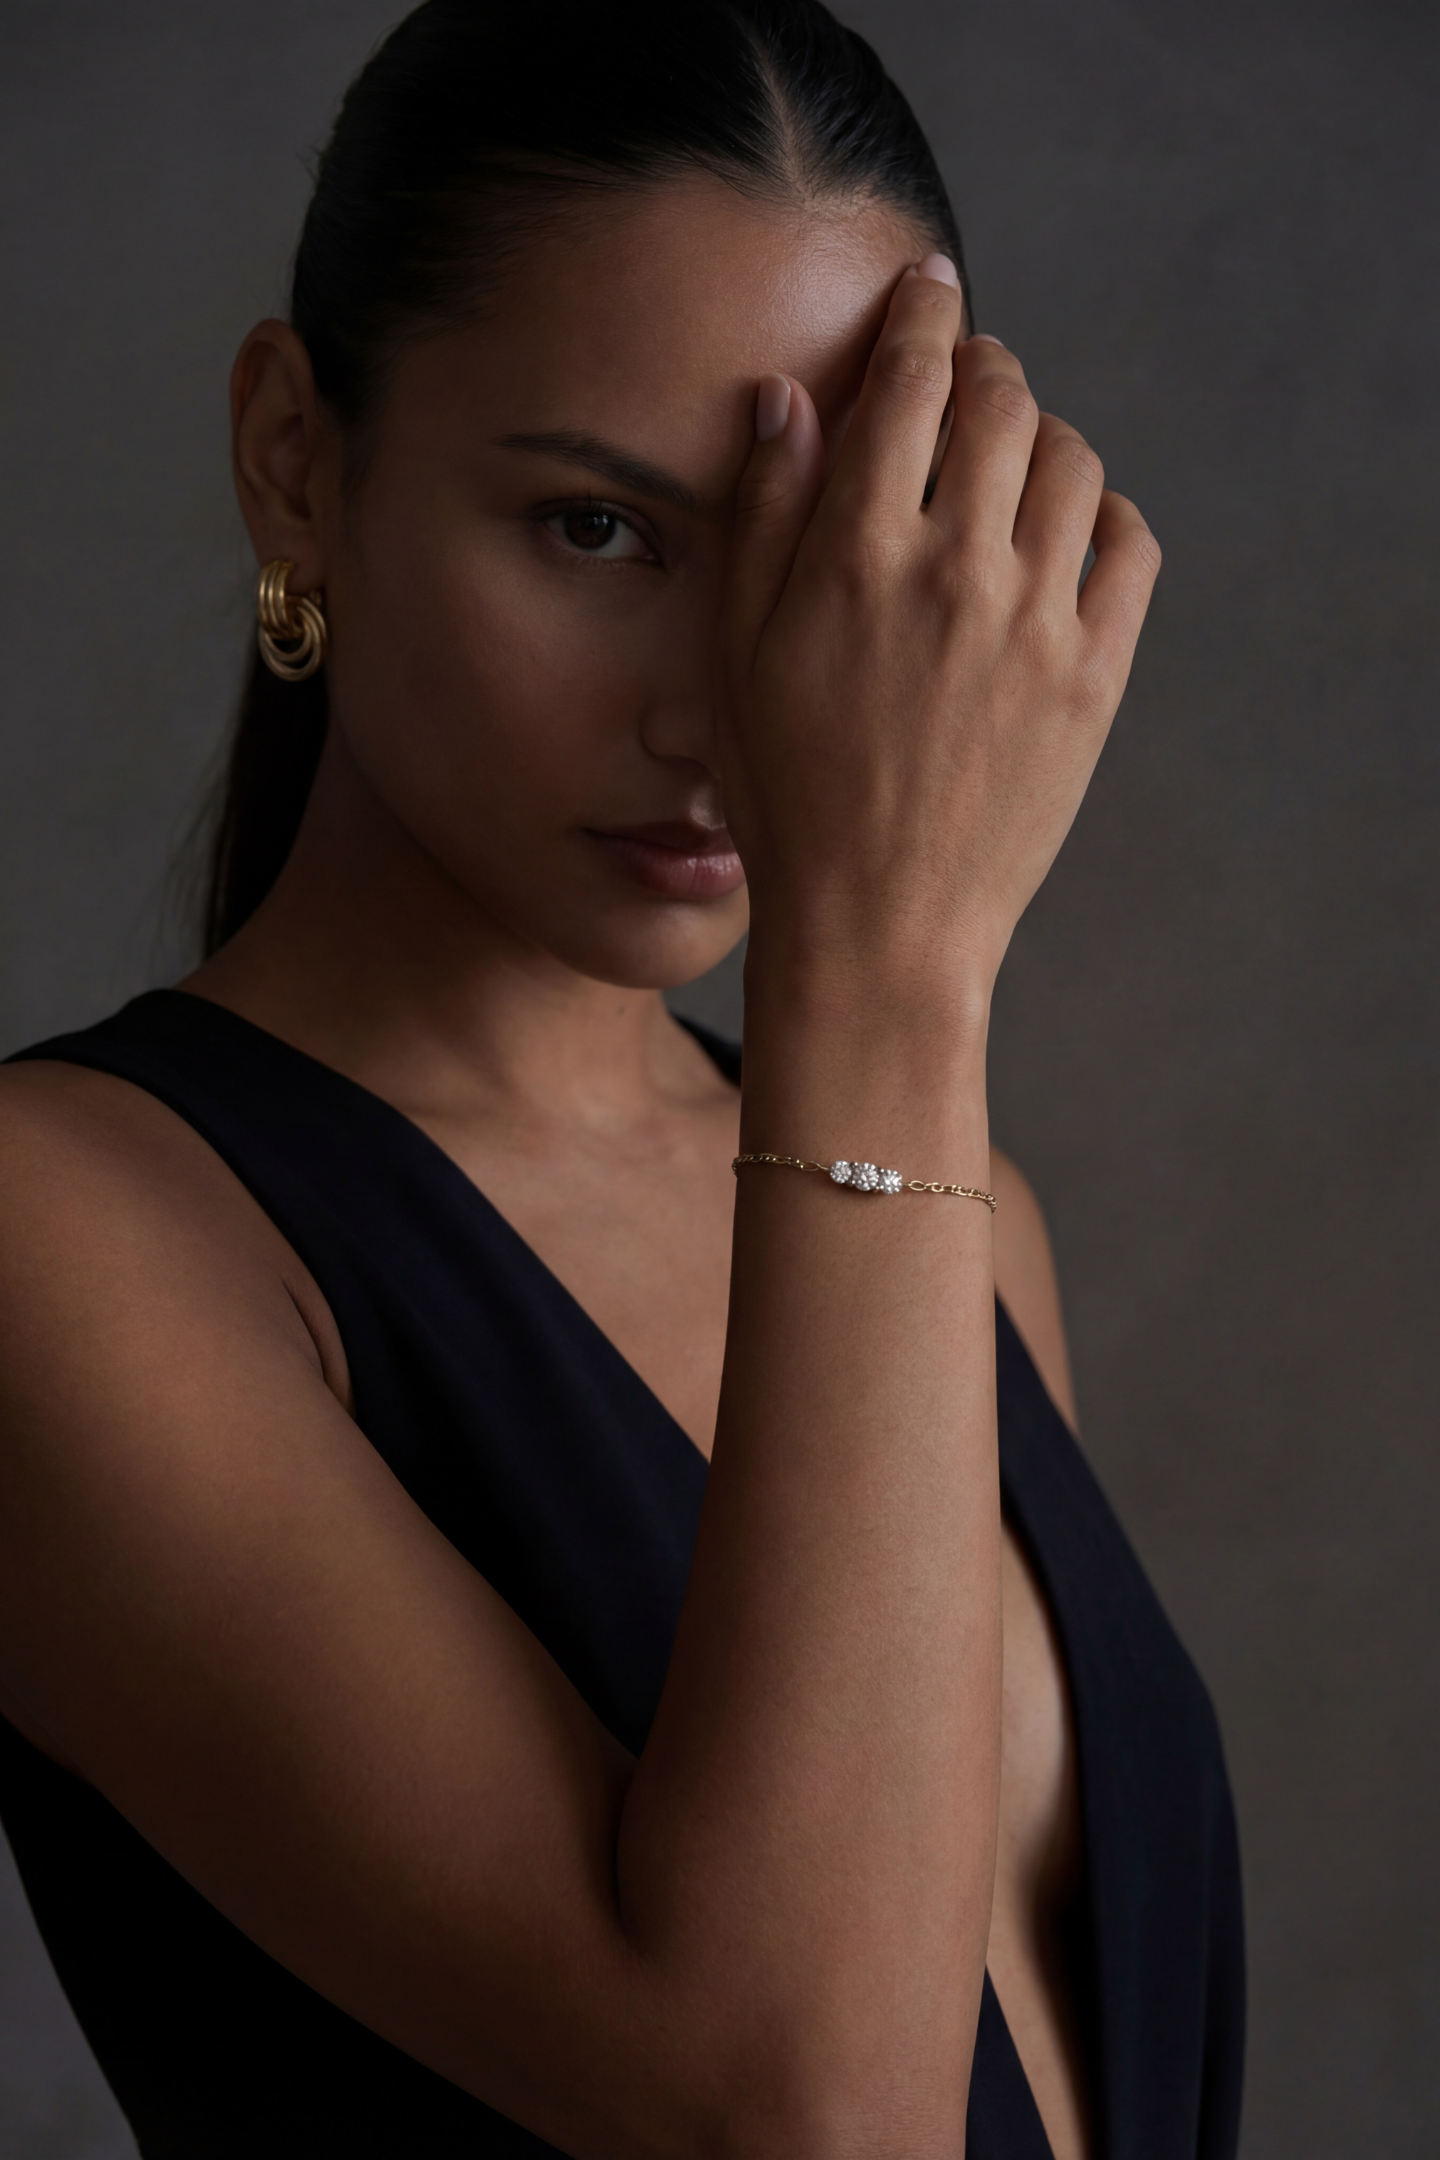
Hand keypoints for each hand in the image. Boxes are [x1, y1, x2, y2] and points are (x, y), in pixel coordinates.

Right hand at [722, 256, 1160, 1002]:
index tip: (931, 291)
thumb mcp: (735, 658)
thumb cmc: (787, 798)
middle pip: (1003, 401)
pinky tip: (1073, 534)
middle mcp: (958, 569)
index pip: (910, 381)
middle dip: (986, 369)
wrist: (881, 924)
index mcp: (859, 555)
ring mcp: (1039, 622)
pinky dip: (1109, 516)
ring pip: (1072, 462)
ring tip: (1013, 464)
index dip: (923, 316)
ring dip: (1044, 437)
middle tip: (970, 383)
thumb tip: (788, 399)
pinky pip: (1131, 548)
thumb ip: (762, 518)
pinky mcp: (1096, 678)